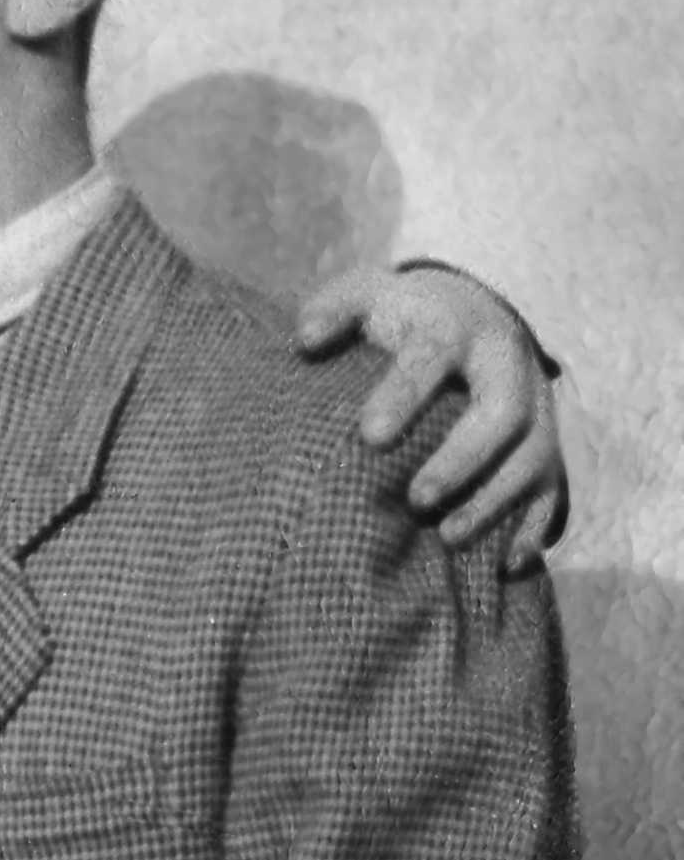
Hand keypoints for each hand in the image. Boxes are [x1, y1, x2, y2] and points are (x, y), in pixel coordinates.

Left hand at [294, 264, 564, 568]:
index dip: (404, 395)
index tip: (369, 436)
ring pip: (534, 457)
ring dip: (495, 501)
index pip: (432, 357)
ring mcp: (537, 408)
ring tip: (448, 537)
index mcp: (455, 327)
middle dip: (462, 459)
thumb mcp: (366, 295)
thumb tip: (303, 340)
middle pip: (501, 414)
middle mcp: (507, 367)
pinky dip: (535, 527)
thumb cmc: (403, 313)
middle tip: (415, 499)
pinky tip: (506, 564)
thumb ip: (331, 311)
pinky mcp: (547, 444)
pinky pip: (555, 488)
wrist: (477, 307)